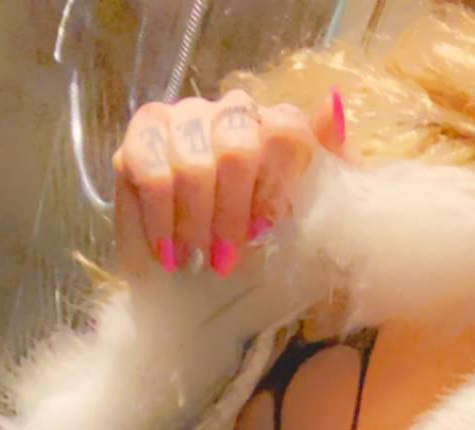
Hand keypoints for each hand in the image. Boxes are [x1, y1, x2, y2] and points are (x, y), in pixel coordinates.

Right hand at [113, 87, 346, 278]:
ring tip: (196, 260)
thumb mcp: (308, 217)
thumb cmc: (258, 249)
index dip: (274, 189)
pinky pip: (151, 170)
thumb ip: (328, 163)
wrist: (200, 279)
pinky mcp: (140, 139)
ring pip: (193, 163)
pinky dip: (161, 218)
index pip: (285, 130)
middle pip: (237, 148)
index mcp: (274, 127)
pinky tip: (168, 250)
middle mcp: (230, 113)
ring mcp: (183, 119)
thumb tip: (334, 104)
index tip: (265, 233)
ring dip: (195, 223)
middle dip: (232, 215)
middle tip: (226, 259)